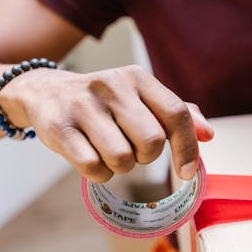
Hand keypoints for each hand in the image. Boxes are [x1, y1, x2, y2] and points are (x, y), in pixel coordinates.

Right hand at [0, 65, 213, 181]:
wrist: (43, 92)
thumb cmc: (103, 103)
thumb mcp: (139, 98)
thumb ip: (176, 114)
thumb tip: (208, 134)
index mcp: (137, 78)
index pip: (176, 113)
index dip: (187, 147)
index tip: (187, 172)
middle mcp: (112, 86)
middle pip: (151, 142)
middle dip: (146, 157)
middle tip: (131, 149)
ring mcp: (83, 105)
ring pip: (122, 159)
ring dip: (119, 166)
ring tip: (107, 150)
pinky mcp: (58, 127)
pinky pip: (93, 168)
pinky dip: (98, 173)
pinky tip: (89, 156)